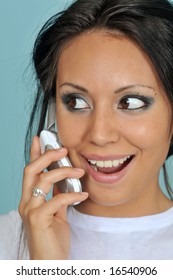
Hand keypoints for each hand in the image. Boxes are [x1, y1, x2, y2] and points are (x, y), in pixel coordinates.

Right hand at [19, 136, 87, 258]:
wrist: (50, 263)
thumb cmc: (53, 239)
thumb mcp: (57, 213)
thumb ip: (58, 197)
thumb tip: (65, 182)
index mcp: (30, 199)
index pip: (30, 171)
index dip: (34, 153)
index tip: (40, 138)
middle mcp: (26, 202)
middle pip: (31, 170)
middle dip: (47, 156)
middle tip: (63, 149)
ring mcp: (30, 211)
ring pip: (42, 181)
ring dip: (63, 172)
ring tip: (80, 171)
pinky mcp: (38, 220)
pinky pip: (56, 200)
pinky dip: (72, 194)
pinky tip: (83, 195)